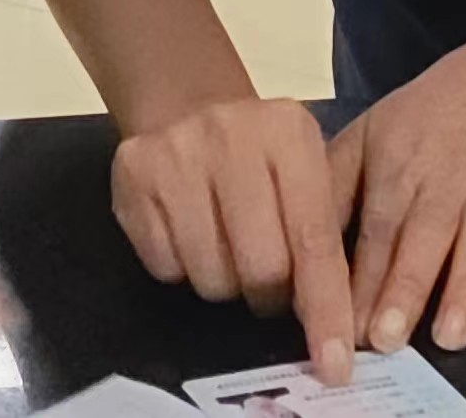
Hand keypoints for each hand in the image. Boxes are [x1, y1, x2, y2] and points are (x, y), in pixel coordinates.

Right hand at [111, 96, 355, 384]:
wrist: (187, 102)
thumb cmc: (259, 151)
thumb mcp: (304, 169)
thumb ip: (319, 235)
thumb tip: (329, 323)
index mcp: (288, 134)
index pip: (313, 240)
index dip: (324, 308)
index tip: (333, 362)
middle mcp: (231, 136)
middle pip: (261, 268)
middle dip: (268, 295)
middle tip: (267, 282)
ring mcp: (176, 154)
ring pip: (211, 277)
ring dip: (224, 282)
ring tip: (224, 245)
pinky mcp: (132, 176)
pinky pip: (166, 268)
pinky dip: (182, 267)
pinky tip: (187, 230)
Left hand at [329, 36, 465, 355]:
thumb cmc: (428, 121)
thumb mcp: (368, 135)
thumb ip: (333, 187)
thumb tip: (297, 247)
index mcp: (400, 166)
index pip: (377, 228)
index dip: (361, 278)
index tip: (344, 326)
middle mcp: (451, 179)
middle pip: (425, 236)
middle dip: (405, 288)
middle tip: (386, 341)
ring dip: (464, 287)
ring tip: (447, 337)